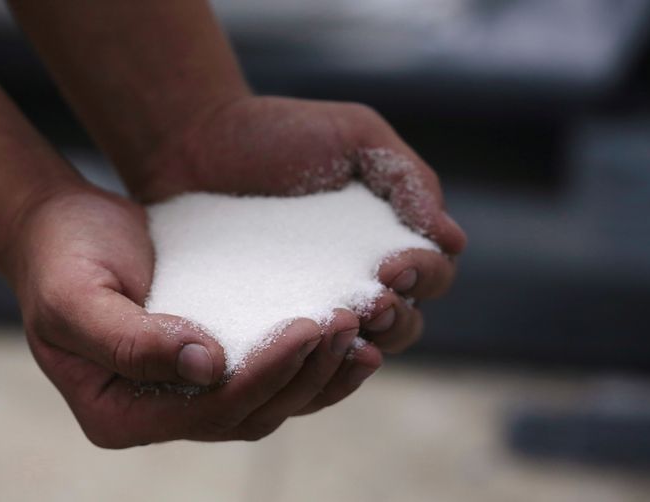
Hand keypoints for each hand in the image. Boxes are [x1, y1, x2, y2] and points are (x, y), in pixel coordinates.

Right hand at [0, 183, 380, 446]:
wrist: (61, 229)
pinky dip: (308, 362)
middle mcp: (158, 414)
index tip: (307, 327)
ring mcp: (186, 393)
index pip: (208, 411)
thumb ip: (130, 340)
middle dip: (303, 376)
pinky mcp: (211, 363)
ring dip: (318, 376)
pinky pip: (268, 374)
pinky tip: (346, 336)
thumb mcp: (76, 296)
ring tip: (362, 338)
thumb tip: (207, 366)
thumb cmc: (60, 258)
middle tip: (347, 325)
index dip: (263, 376)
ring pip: (268, 403)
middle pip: (248, 415)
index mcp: (120, 414)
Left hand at [131, 96, 465, 410]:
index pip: (432, 275)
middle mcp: (356, 282)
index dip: (425, 276)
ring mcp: (310, 308)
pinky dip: (306, 362)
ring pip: (355, 350)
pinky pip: (293, 357)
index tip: (395, 264)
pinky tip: (300, 351)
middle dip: (398, 319)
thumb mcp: (354, 136)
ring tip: (346, 326)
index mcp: (388, 242)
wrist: (197, 142)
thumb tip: (452, 239)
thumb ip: (406, 177)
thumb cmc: (281, 133)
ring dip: (362, 345)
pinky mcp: (263, 324)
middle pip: (403, 326)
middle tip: (375, 304)